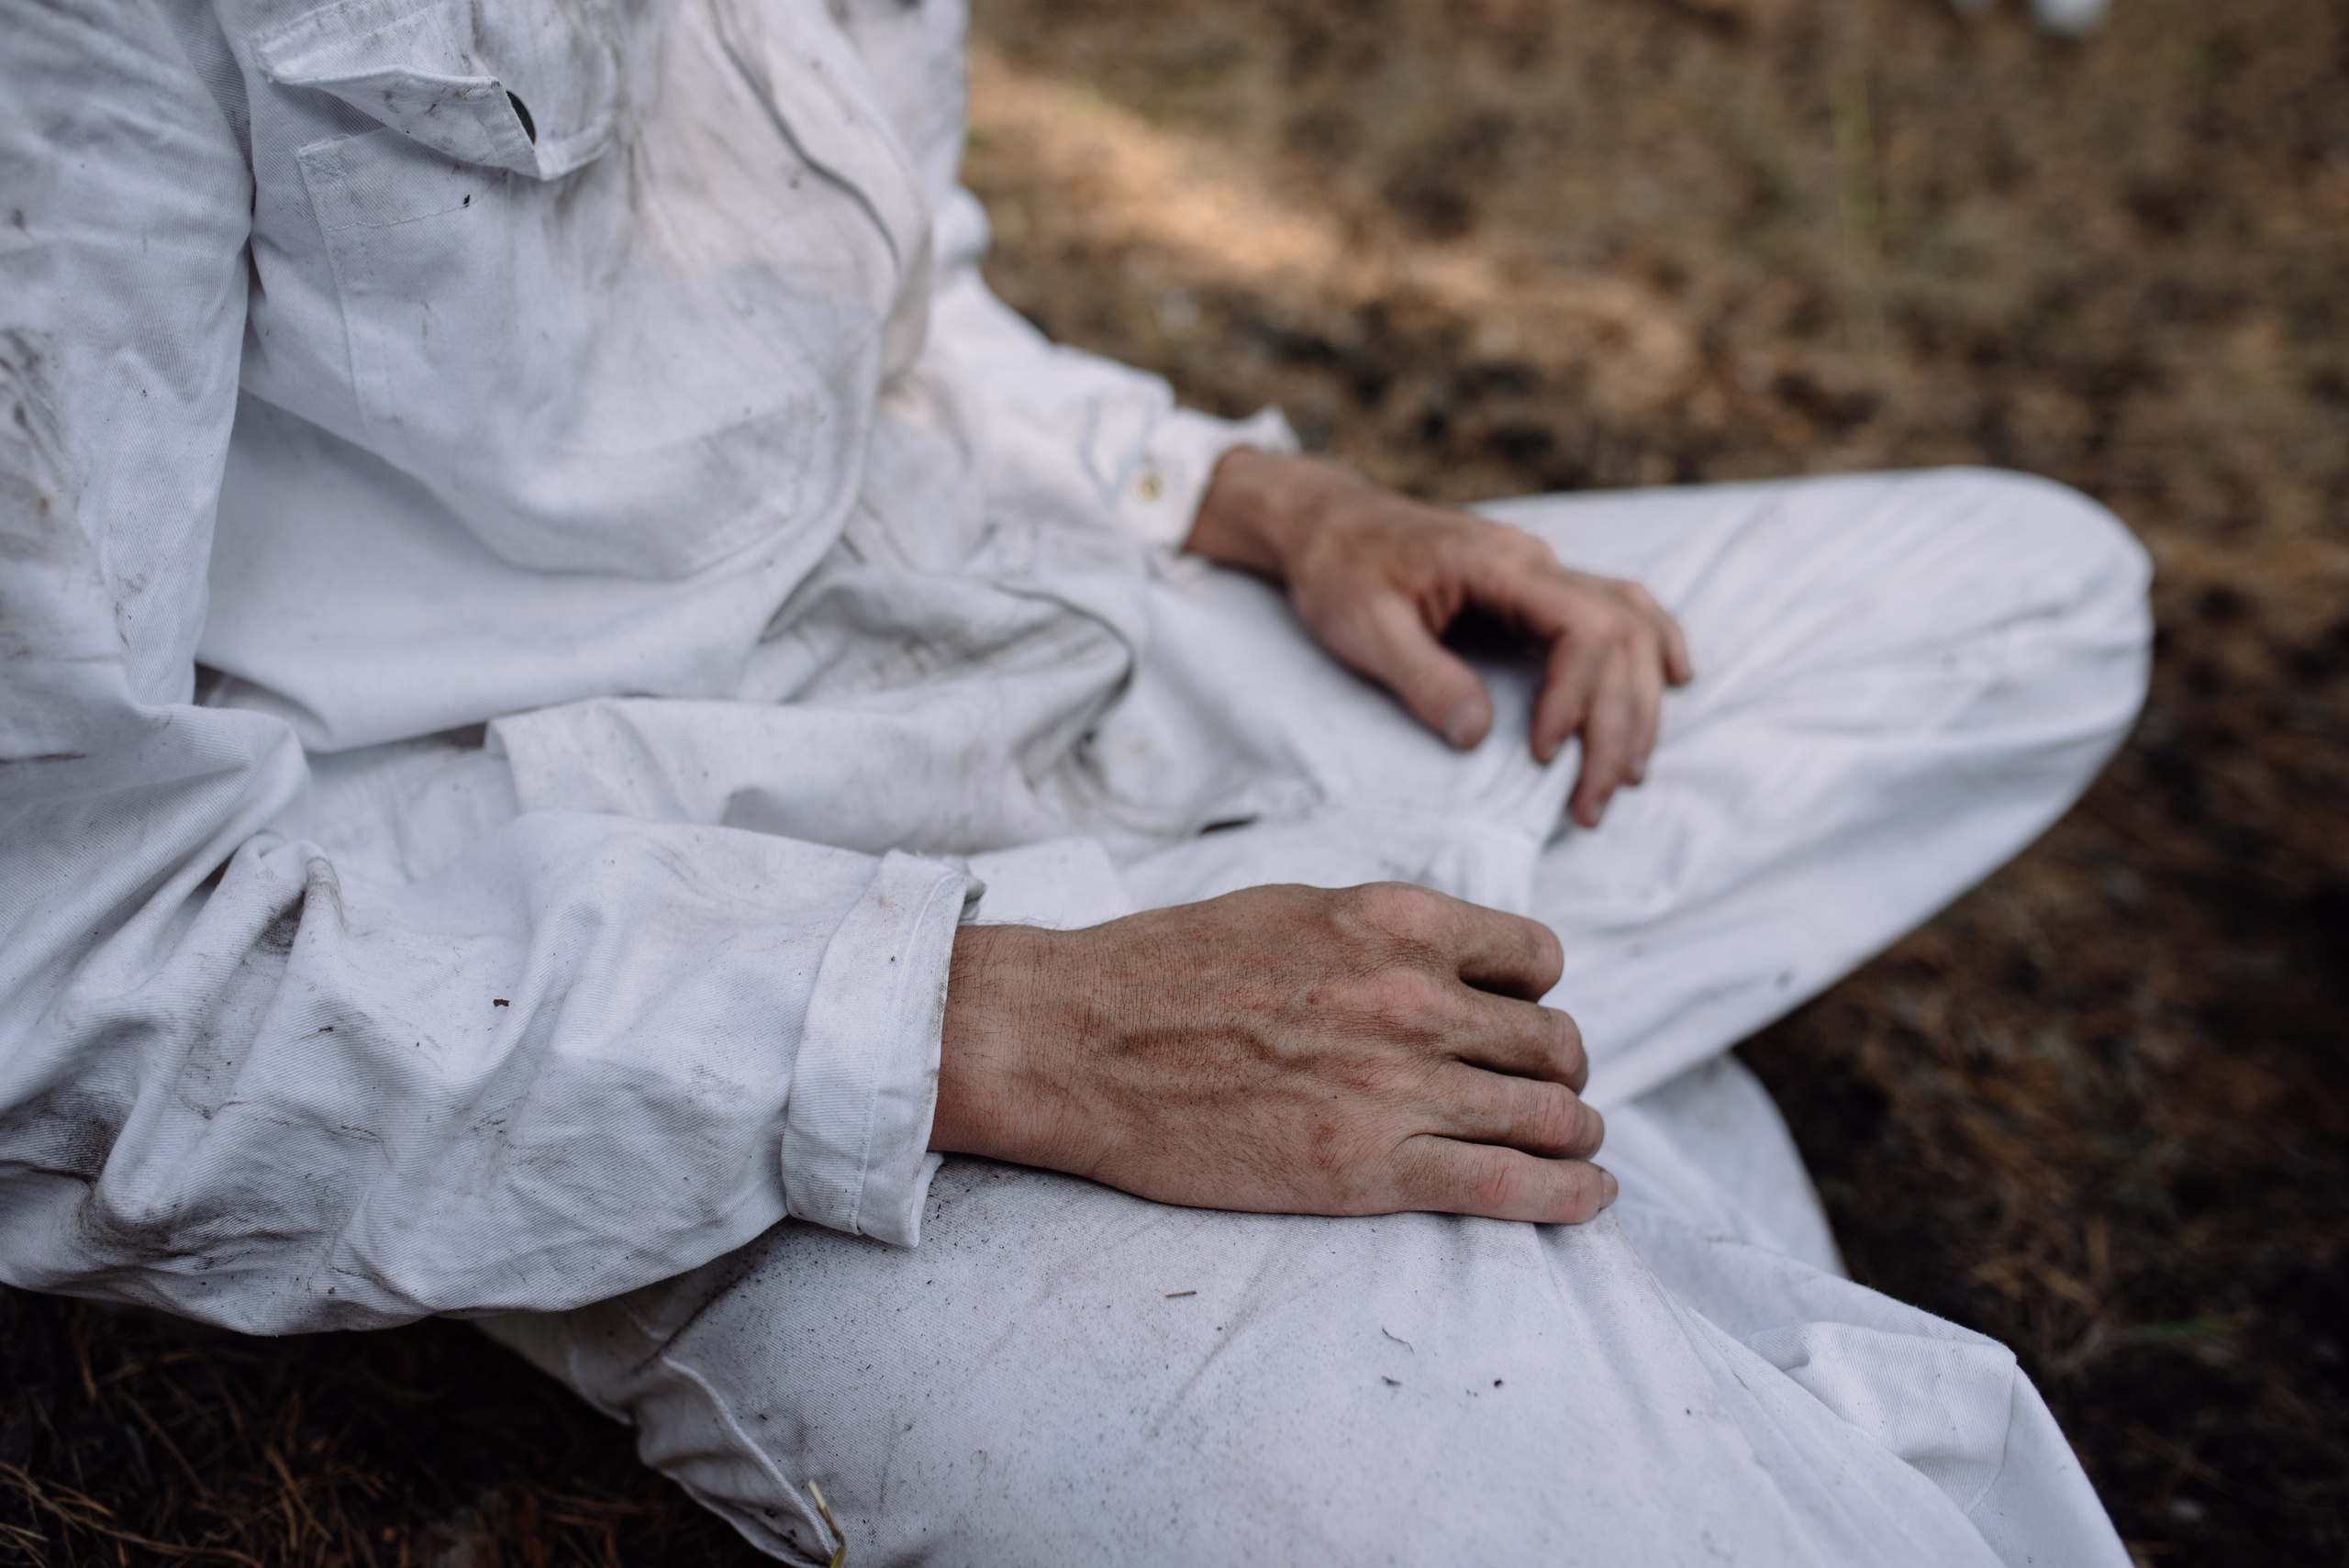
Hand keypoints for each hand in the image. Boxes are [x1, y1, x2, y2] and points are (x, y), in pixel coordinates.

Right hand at [930, 882, 1613, 1224]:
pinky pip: (1513, 1186)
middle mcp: (1413, 997)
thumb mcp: (1292, 910)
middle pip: (1553, 1043)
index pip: (1535, 961)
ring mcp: (1397, 1086)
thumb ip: (1382, 935)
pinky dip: (1570, 1196)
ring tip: (1576, 1148)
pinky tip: (1587, 1199)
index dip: (1537, 995)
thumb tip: (1445, 963)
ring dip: (1577, 1134)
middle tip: (1552, 1092)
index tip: (1519, 1020)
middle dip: (1563, 1071)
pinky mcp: (1370, 1169)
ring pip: (1551, 1115)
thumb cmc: (1165, 971)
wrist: (1076, 1040)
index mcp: (1395, 922)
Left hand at [1187, 448, 1693, 827]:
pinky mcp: (1538, 588)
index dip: (1578, 697)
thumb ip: (1421, 676)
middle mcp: (1536, 562)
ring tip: (1625, 775)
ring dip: (1639, 703)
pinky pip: (1621, 610)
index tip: (1544, 755)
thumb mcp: (1364, 628)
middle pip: (1622, 638)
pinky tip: (1675, 681)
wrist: (1327, 525)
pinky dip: (1653, 648)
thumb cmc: (1339, 571)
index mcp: (1499, 564)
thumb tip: (1476, 735)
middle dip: (1619, 724)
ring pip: (1632, 628)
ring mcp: (1543, 571)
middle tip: (1593, 802)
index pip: (1583, 626)